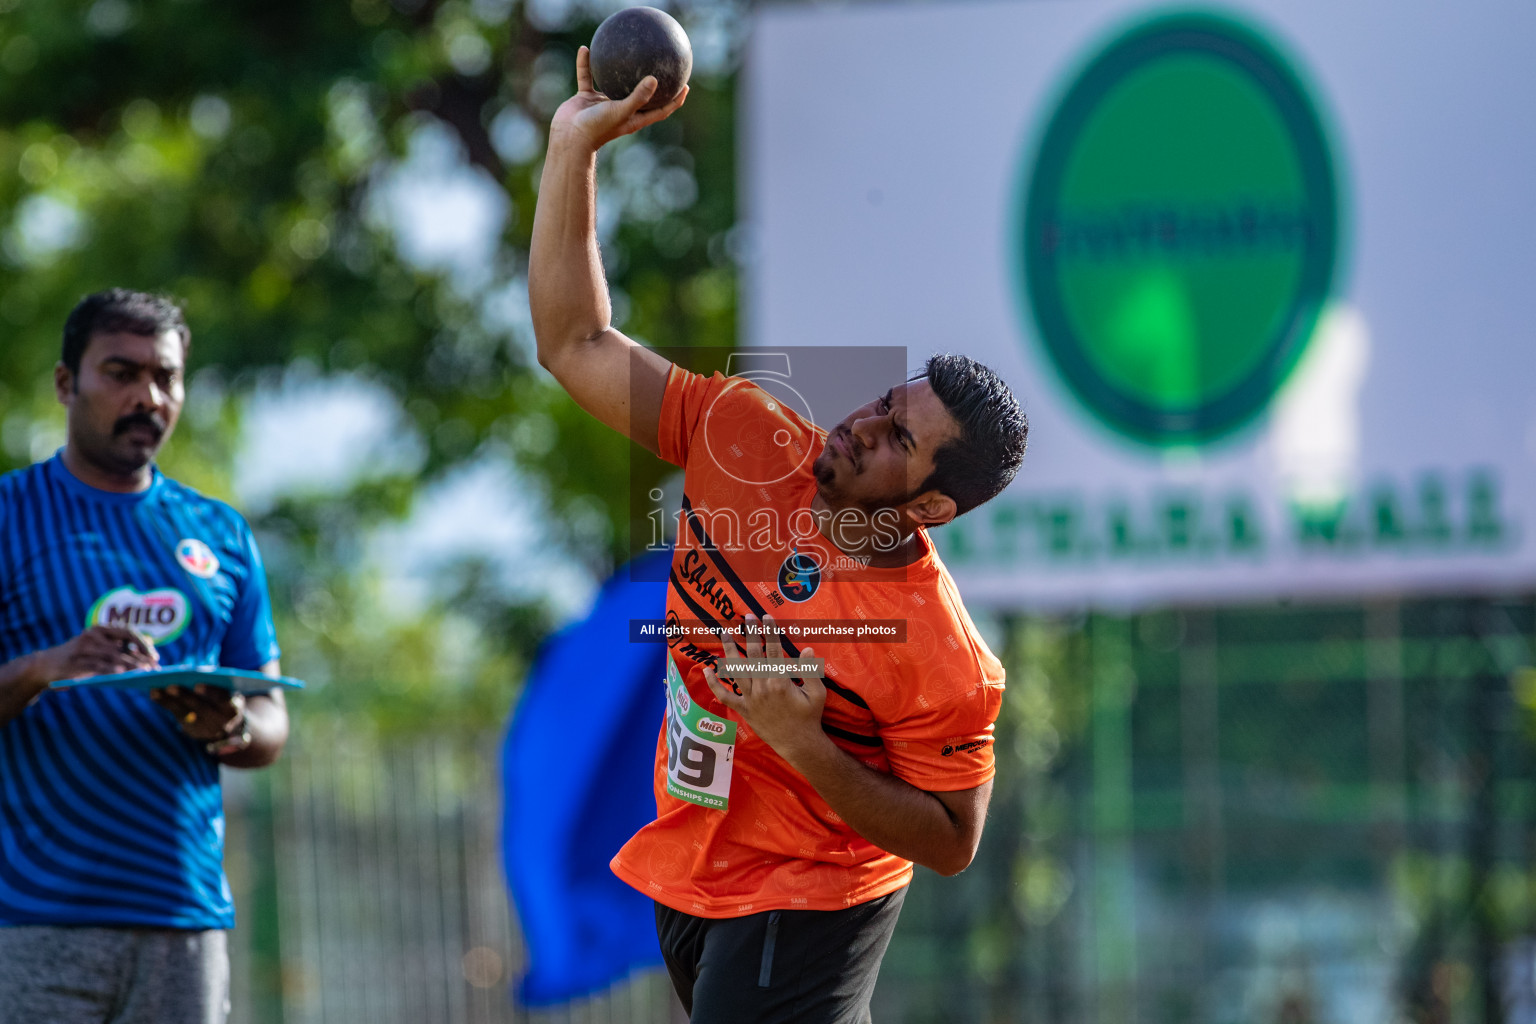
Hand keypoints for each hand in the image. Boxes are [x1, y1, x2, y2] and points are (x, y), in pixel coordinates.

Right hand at [29, 626, 158, 682]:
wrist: (46, 665)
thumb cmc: (79, 658)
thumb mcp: (98, 649)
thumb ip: (117, 649)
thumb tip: (145, 657)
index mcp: (101, 629)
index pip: (128, 632)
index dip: (144, 643)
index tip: (155, 656)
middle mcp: (93, 634)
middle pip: (123, 645)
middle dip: (141, 657)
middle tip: (154, 668)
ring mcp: (83, 647)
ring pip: (112, 655)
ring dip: (130, 664)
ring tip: (144, 672)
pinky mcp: (75, 660)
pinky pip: (97, 665)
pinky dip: (111, 669)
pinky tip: (122, 674)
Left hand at [150, 684, 246, 744]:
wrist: (228, 724)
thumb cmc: (226, 699)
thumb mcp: (228, 694)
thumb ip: (219, 685)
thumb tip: (198, 670)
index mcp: (233, 708)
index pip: (223, 700)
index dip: (211, 693)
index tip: (198, 685)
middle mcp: (220, 721)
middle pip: (200, 708)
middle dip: (185, 696)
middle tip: (171, 686)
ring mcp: (205, 729)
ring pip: (185, 713)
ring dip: (170, 700)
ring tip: (156, 689)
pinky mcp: (192, 731)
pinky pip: (176, 717)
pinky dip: (165, 704)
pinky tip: (154, 693)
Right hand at [549, 45, 688, 150]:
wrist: (569, 137)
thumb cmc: (597, 128)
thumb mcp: (621, 111)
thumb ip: (638, 97)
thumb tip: (655, 79)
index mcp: (634, 118)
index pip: (660, 110)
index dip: (674, 100)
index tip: (685, 86)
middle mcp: (621, 110)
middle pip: (641, 95)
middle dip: (652, 83)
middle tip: (662, 64)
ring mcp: (603, 104)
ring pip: (613, 83)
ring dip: (618, 69)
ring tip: (625, 50)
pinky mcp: (586, 98)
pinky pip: (587, 77)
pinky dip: (586, 65)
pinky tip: (585, 49)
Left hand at [703, 614, 828, 767]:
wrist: (798, 744)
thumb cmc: (810, 717)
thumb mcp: (818, 694)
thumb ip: (811, 670)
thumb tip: (808, 649)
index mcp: (780, 682)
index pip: (774, 650)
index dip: (770, 631)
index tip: (765, 617)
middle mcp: (762, 688)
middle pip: (754, 655)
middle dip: (750, 634)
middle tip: (746, 617)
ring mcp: (750, 699)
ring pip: (736, 670)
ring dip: (730, 650)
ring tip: (725, 633)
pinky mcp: (743, 710)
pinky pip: (725, 696)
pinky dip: (714, 684)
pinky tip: (707, 669)